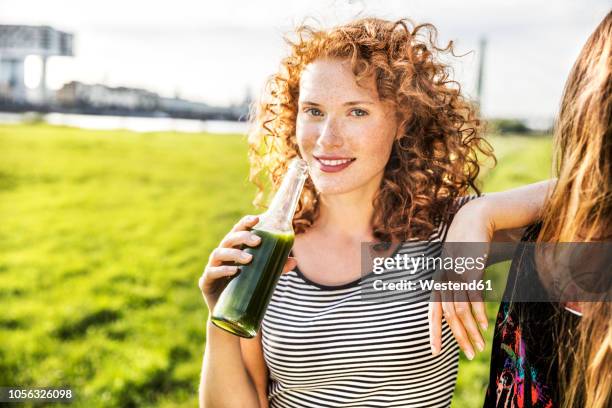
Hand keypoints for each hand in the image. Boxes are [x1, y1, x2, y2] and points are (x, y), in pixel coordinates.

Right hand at [199, 214, 297, 310]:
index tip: (257, 219)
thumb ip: (277, 268)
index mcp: (234, 249)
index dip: (245, 223)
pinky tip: (234, 271)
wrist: (230, 314)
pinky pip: (211, 273)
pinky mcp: (206, 282)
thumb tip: (294, 261)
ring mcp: (212, 268)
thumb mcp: (263, 276)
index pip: (237, 231)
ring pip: (219, 253)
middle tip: (258, 241)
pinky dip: (222, 270)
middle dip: (243, 237)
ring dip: (234, 253)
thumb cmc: (246, 288)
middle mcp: (222, 255)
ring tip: (249, 259)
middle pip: (229, 239)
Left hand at [428, 200, 490, 359]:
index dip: (434, 332)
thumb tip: (464, 309)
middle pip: (448, 315)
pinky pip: (473, 294)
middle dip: (458, 337)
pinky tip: (483, 325)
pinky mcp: (470, 268)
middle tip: (469, 354)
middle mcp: (444, 279)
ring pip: (460, 308)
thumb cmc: (466, 248)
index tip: (435, 352)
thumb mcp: (458, 268)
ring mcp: (456, 274)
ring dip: (470, 330)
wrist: (473, 220)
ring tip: (480, 346)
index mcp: (438, 281)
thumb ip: (458, 287)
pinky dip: (477, 311)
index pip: (433, 312)